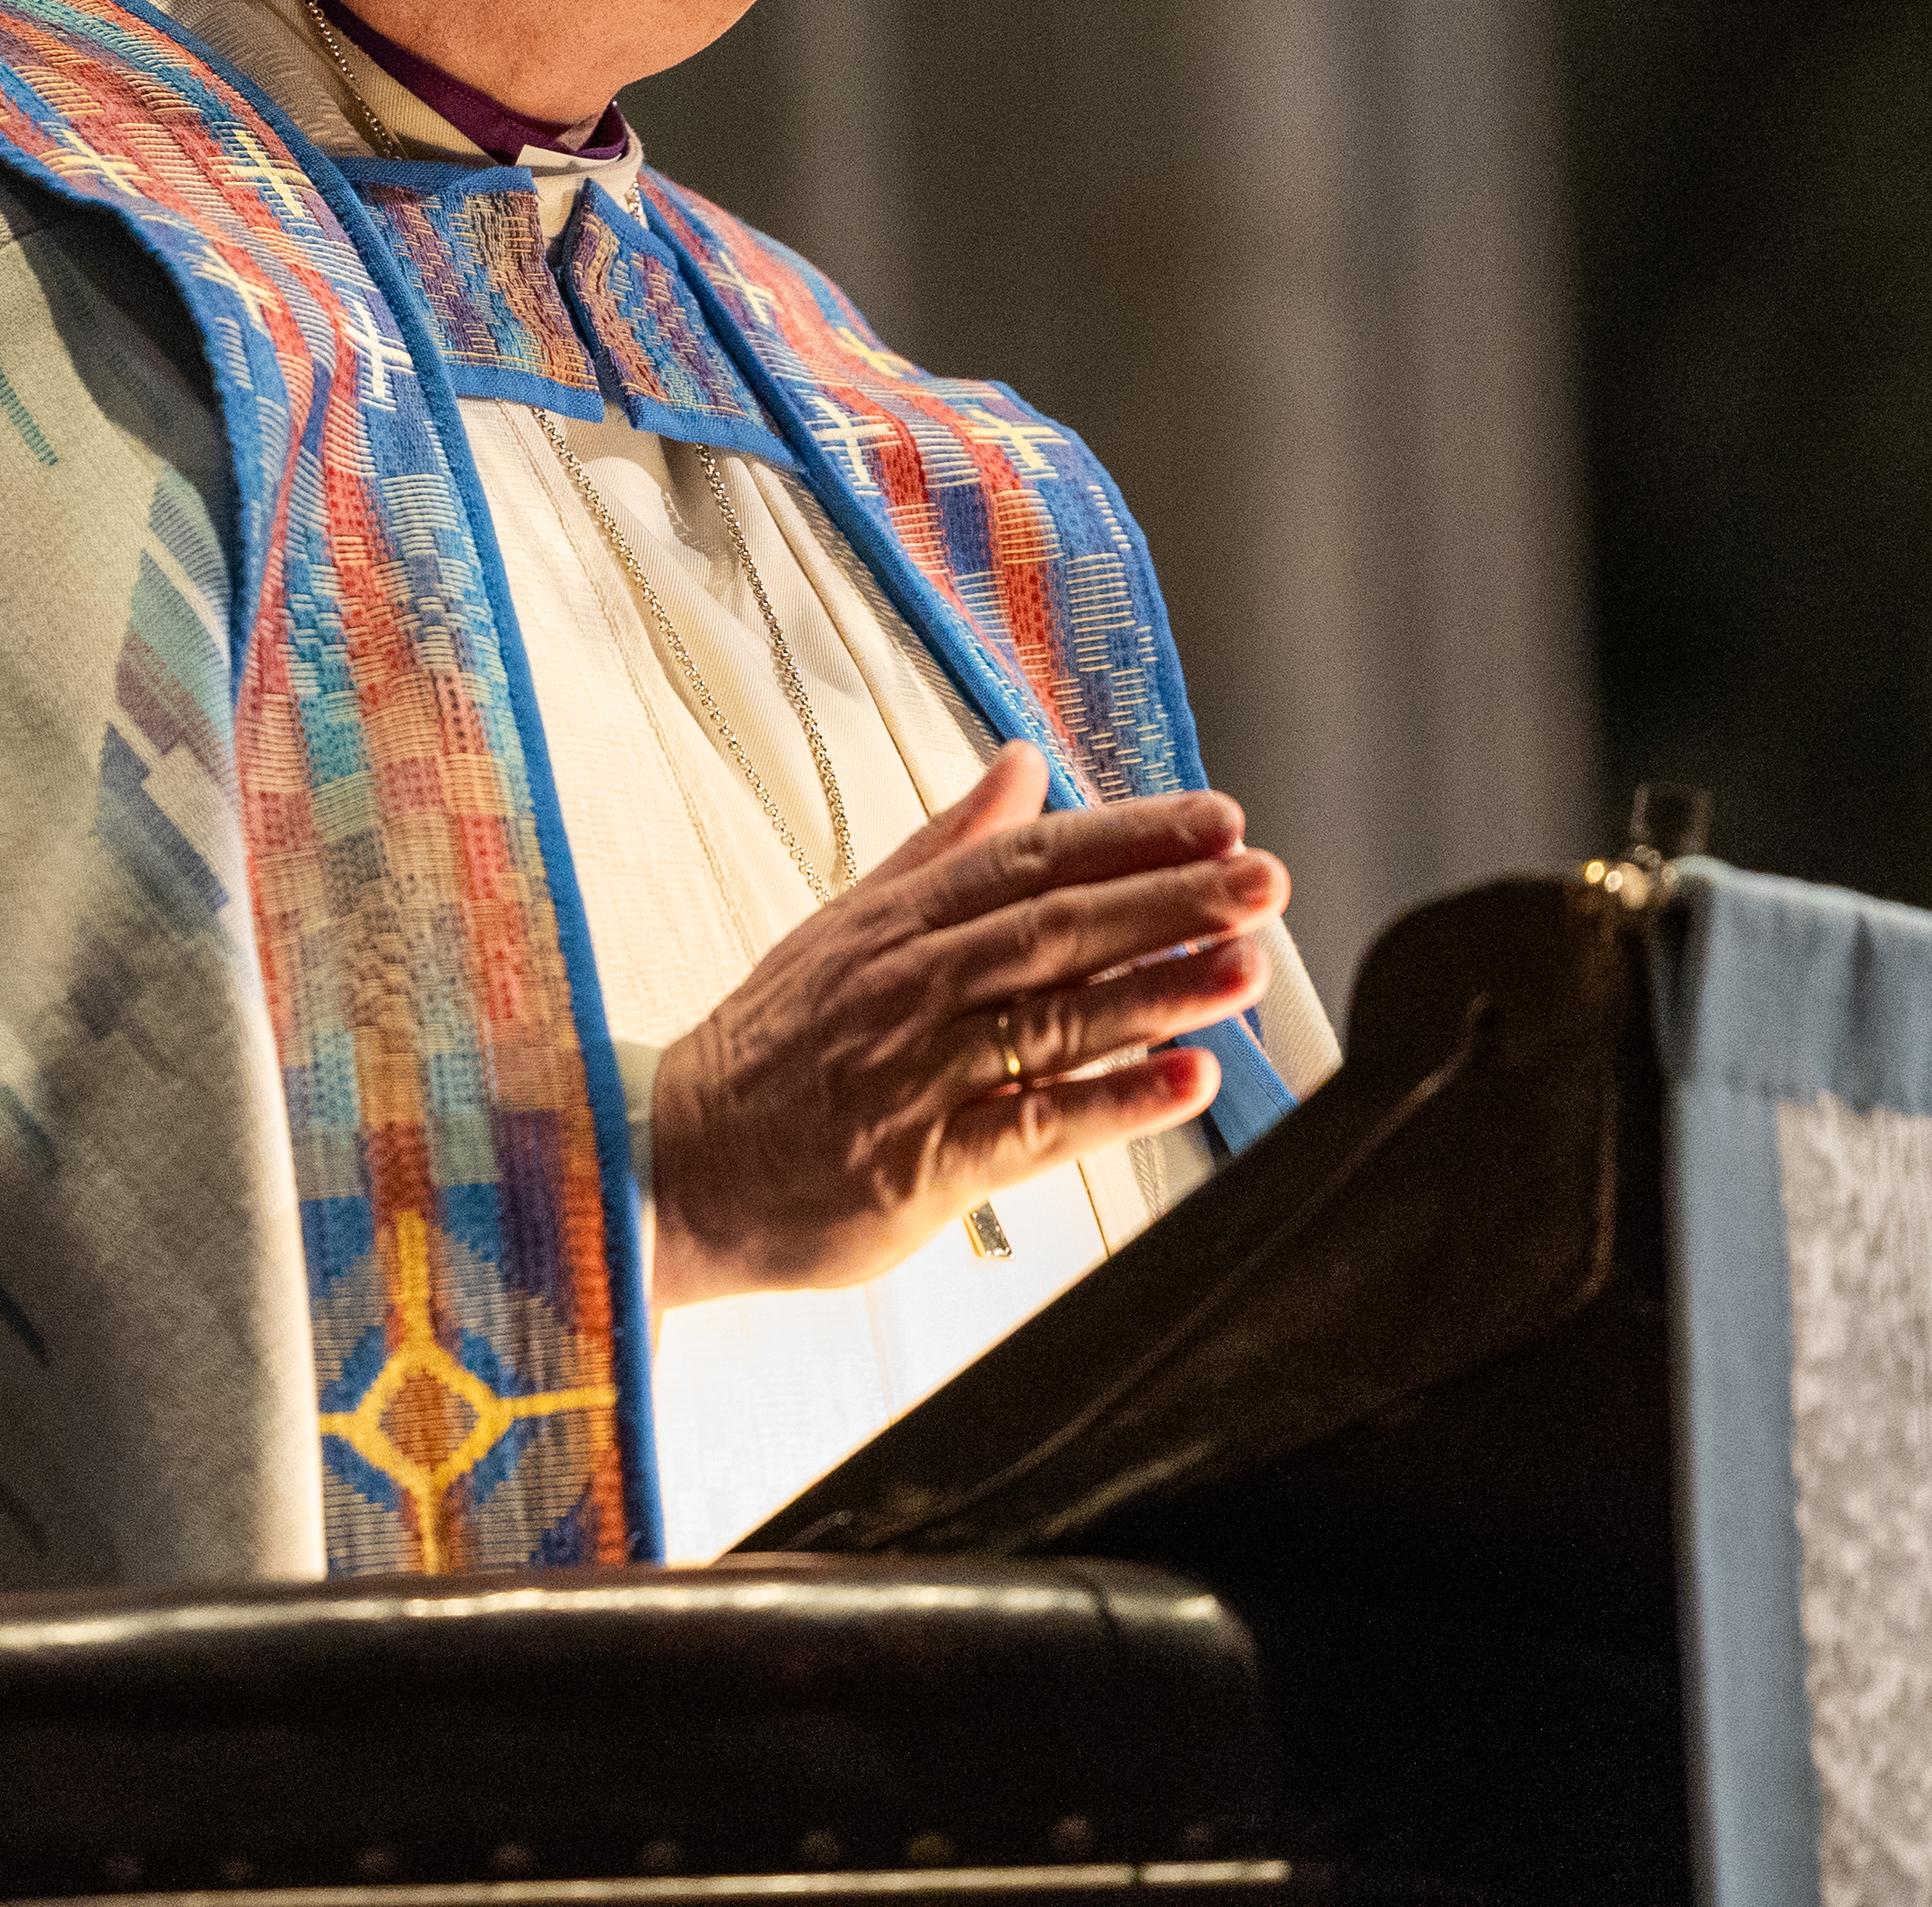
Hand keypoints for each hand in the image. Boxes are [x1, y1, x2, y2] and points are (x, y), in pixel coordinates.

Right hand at [641, 742, 1286, 1307]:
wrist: (669, 1160)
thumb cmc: (767, 1049)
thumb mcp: (844, 925)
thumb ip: (943, 847)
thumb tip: (1023, 765)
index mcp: (897, 921)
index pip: (1031, 859)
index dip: (1131, 836)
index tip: (1218, 818)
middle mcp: (909, 986)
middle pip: (1056, 929)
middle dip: (1169, 901)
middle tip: (1262, 881)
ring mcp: (915, 1074)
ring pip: (1054, 1019)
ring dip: (1162, 990)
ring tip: (1246, 967)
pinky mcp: (921, 1166)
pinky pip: (1033, 1127)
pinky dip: (1114, 1101)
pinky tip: (1186, 1082)